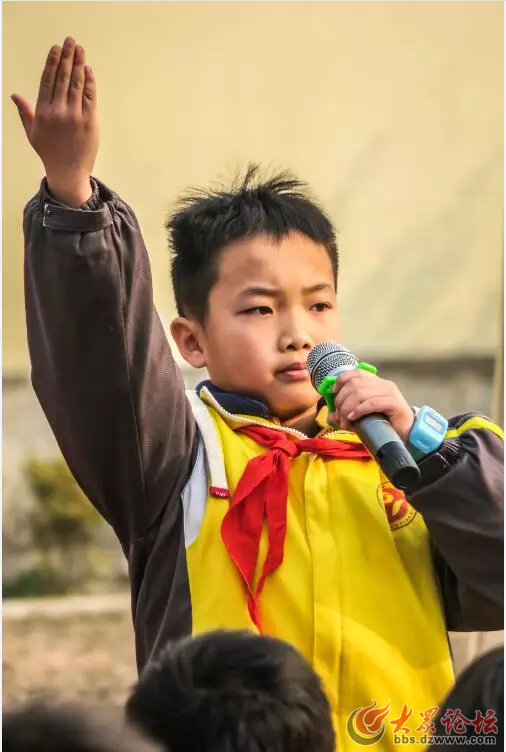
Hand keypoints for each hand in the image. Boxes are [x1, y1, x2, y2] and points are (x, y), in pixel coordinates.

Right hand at [11, 37, 97, 206]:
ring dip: (79, 64)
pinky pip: (89, 96)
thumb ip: (26, 112)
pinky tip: (89, 70)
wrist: (68, 172)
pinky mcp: (89, 121)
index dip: (52, 62)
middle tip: (71, 42)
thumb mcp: (33, 133)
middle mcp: (58, 111)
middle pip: (63, 78)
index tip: (56, 49)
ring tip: (80, 50)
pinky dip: (89, 82)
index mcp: (42, 112)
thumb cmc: (50, 153)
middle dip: (67, 57)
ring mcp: (75, 116)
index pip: (47, 81)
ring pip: (76, 84)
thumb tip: (14, 95)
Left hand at [328, 369, 414, 443]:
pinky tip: (353, 418)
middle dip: (341, 400)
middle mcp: (383, 384)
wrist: (406, 434)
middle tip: (338, 416)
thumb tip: (330, 416)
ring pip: (361, 393)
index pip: (355, 373)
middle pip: (354, 384)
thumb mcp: (362, 416)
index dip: (341, 380)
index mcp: (376, 382)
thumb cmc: (383, 423)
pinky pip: (372, 403)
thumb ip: (347, 414)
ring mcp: (390, 392)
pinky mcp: (394, 404)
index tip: (333, 393)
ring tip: (345, 422)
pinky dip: (359, 410)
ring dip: (347, 408)